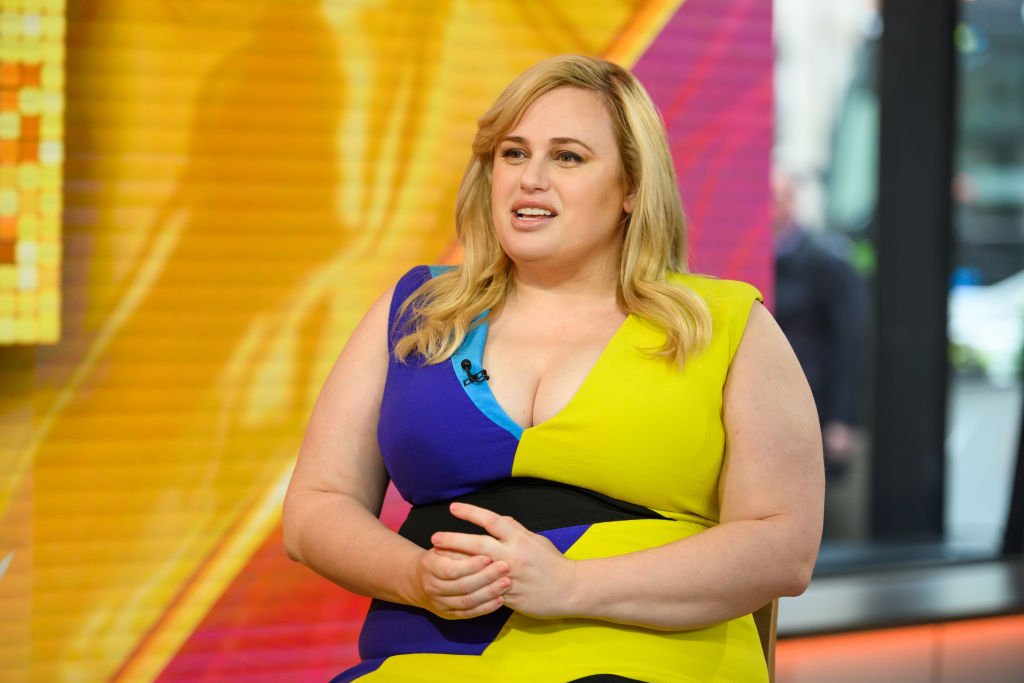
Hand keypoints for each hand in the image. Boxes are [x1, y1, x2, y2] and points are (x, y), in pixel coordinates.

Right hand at [412, 546, 510, 619]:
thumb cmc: (438, 558)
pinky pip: (470, 613)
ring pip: (467, 602)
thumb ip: (459, 546)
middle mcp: (432, 588)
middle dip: (486, 577)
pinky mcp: (450, 615)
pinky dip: (486, 607)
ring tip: (507, 582)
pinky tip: (500, 599)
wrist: (420, 581)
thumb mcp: (443, 546)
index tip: (489, 557)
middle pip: (462, 586)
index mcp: (430, 567)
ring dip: (489, 593)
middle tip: (505, 567)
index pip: (451, 569)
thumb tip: (482, 544)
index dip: (471, 565)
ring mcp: (440, 604)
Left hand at [431, 502, 576, 618]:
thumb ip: (515, 530)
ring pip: (476, 568)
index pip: (492, 520)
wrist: (569, 589)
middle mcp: (512, 555)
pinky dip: (468, 584)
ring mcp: (508, 576)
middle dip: (454, 540)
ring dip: (455, 563)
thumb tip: (498, 520)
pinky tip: (454, 582)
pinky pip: (484, 589)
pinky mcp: (507, 595)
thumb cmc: (552, 562)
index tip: (453, 508)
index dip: (471, 513)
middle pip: (478, 544)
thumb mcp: (536, 540)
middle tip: (435, 538)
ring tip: (437, 559)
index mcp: (519, 539)